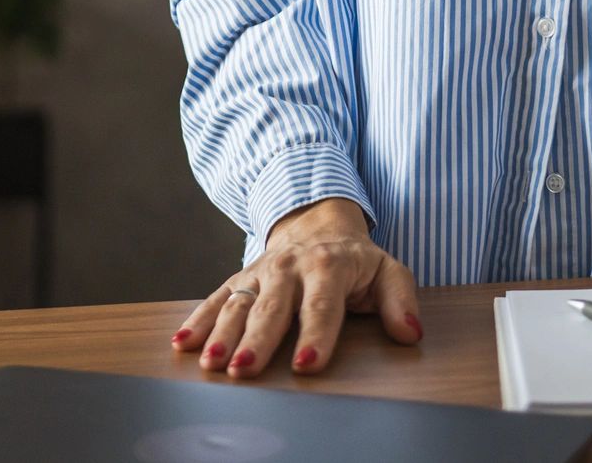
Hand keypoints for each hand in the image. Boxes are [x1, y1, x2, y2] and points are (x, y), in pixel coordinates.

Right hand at [170, 197, 423, 376]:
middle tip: (244, 369)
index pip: (322, 305)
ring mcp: (261, 273)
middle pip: (273, 308)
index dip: (315, 335)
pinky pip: (216, 298)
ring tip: (212, 363)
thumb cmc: (355, 259)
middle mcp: (290, 267)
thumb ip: (400, 301)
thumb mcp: (386, 270)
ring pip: (240, 303)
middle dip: (258, 339)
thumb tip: (410, 333)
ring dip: (223, 333)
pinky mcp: (240, 279)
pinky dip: (198, 320)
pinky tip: (182, 344)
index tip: (306, 365)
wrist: (318, 221)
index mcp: (328, 265)